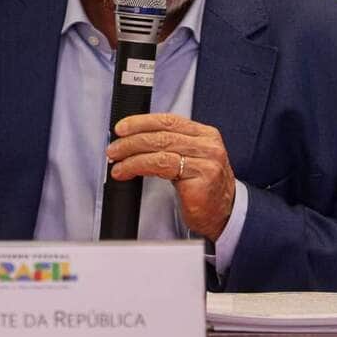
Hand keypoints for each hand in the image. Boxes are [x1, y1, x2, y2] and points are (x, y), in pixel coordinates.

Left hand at [105, 113, 234, 241]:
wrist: (223, 216)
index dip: (141, 121)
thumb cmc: (201, 189)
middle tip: (113, 148)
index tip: (122, 127)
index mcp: (205, 135)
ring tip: (116, 162)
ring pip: (159, 150)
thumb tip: (132, 139)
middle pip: (162, 134)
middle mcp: (208, 145)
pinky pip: (161, 167)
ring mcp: (206, 162)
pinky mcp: (201, 179)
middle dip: (131, 140)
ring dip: (131, 155)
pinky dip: (138, 167)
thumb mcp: (188, 160)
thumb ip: (169, 146)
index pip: (169, 120)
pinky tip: (127, 172)